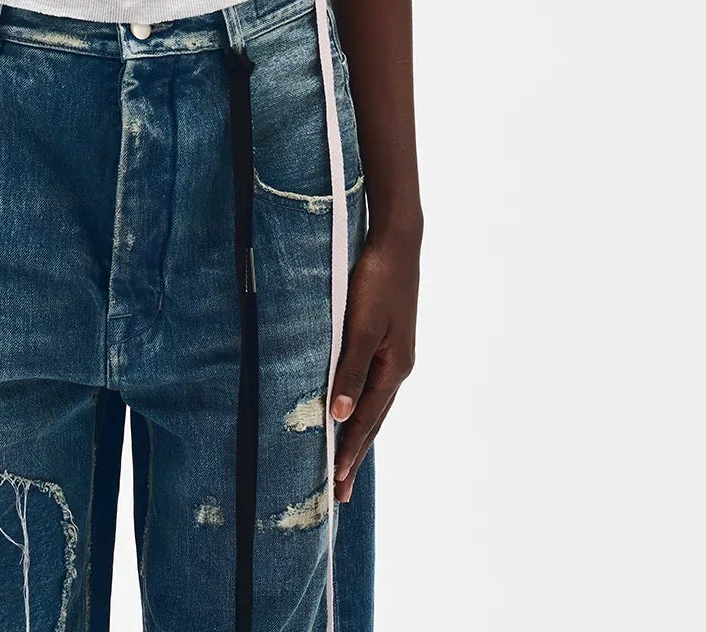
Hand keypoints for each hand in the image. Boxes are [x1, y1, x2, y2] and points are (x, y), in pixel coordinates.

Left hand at [329, 226, 419, 501]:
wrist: (397, 242)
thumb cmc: (376, 280)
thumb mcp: (359, 325)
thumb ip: (349, 368)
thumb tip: (338, 414)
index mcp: (392, 368)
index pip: (365, 420)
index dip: (349, 451)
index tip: (336, 483)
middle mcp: (396, 367)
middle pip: (373, 420)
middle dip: (356, 454)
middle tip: (340, 492)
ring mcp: (395, 355)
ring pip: (374, 405)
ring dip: (359, 434)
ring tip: (346, 461)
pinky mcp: (388, 341)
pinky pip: (373, 386)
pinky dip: (363, 407)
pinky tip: (354, 410)